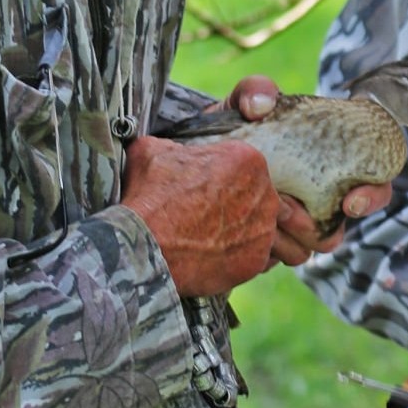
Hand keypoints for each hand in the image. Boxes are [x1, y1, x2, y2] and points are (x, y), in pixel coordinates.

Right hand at [120, 133, 280, 295]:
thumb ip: (172, 146)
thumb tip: (170, 149)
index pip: (243, 166)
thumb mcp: (153, 152)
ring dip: (239, 232)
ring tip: (209, 240)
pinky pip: (252, 257)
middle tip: (207, 216)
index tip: (204, 189)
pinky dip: (236, 258)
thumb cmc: (148, 198)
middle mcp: (265, 193)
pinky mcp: (255, 261)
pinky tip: (212, 259)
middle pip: (255, 196)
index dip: (222, 177)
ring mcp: (263, 230)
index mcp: (247, 159)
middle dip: (236, 204)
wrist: (142, 248)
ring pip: (257, 227)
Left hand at [223, 75, 393, 265]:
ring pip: (304, 253)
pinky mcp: (264, 248)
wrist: (200, 155)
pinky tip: (241, 230)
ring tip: (260, 213)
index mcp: (334, 167)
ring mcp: (292, 228)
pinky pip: (271, 262)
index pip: (375, 186)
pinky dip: (260, 250)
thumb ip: (256, 90)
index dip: (372, 197)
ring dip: (286, 240)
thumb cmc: (238, 123)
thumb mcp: (247, 99)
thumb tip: (261, 106)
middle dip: (312, 226)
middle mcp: (318, 203)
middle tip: (285, 207)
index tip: (352, 201)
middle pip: (335, 234)